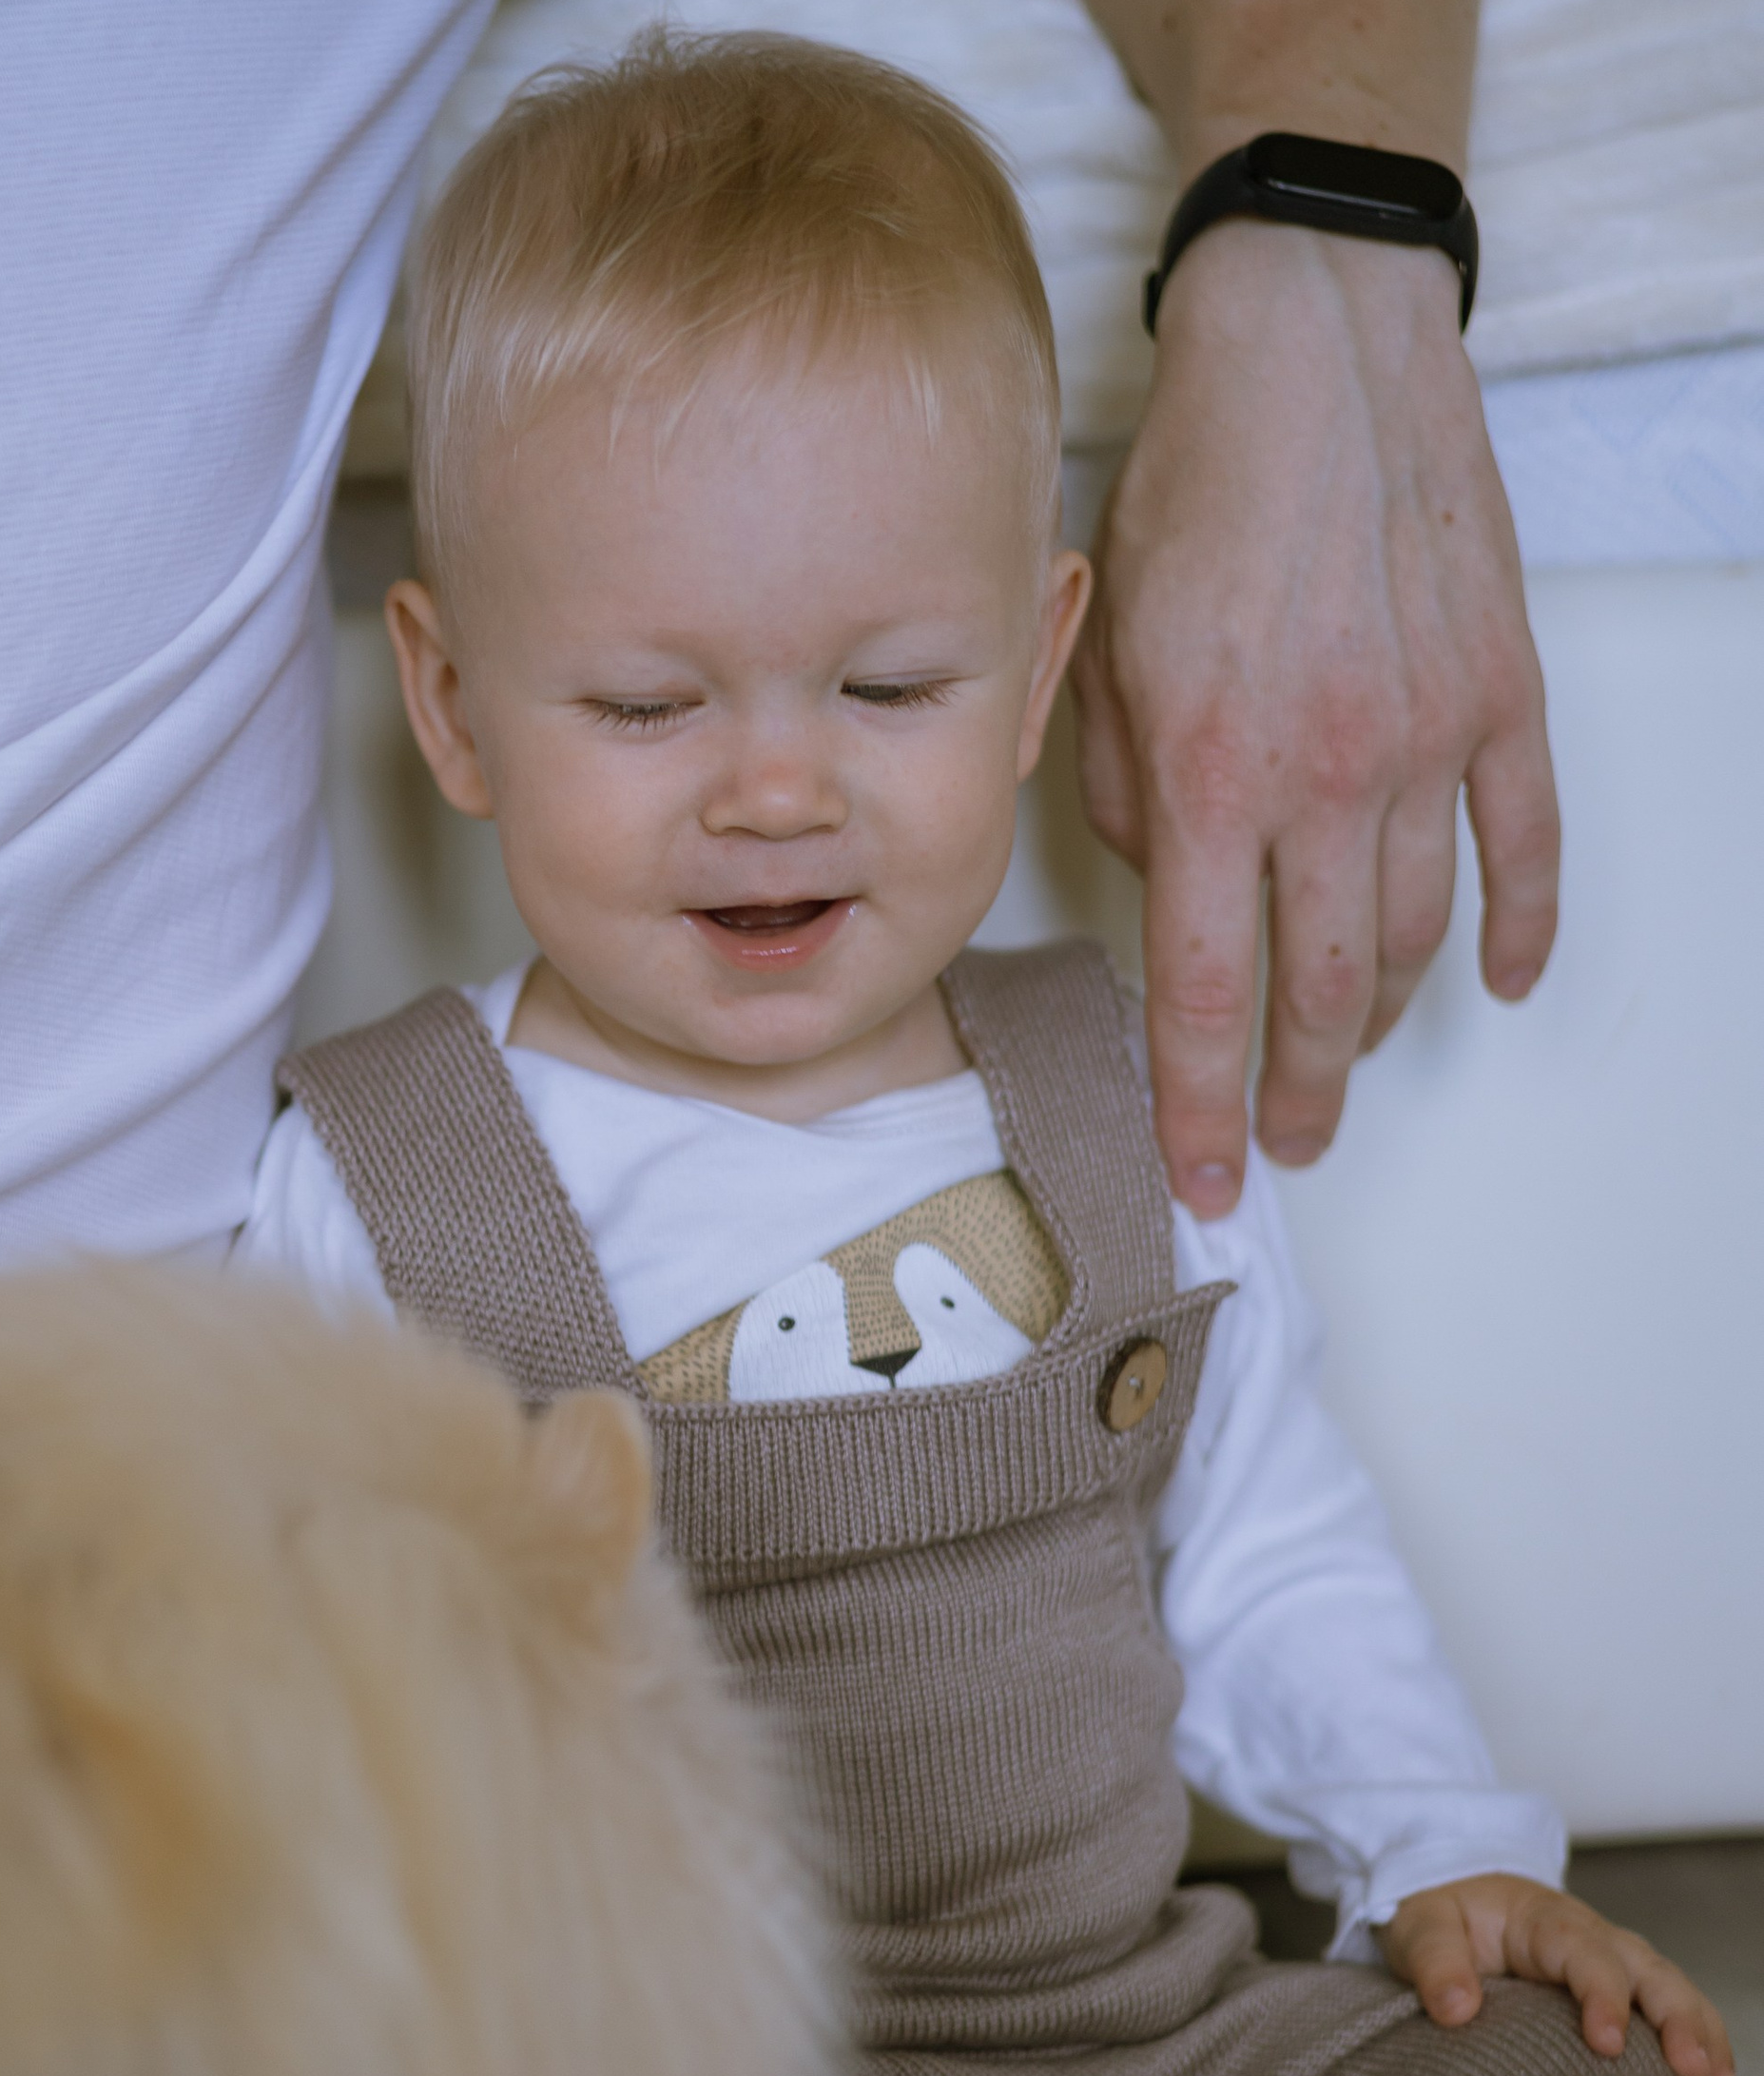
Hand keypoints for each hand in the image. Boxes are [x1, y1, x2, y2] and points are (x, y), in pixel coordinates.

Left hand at [1071, 222, 1560, 1215]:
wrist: (1315, 346)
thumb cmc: (1192, 487)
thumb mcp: (1103, 648)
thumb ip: (1124, 793)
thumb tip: (1162, 881)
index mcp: (1211, 774)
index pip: (1202, 988)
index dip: (1197, 1100)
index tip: (1198, 1173)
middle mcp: (1329, 775)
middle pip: (1322, 988)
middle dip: (1297, 1091)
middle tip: (1284, 1147)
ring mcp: (1432, 736)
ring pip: (1419, 931)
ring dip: (1381, 1016)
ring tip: (1344, 1058)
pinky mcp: (1503, 688)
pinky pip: (1527, 841)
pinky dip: (1523, 923)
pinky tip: (1504, 981)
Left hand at [1380, 1870, 1741, 2075]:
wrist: (1452, 1897)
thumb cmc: (1439, 1915)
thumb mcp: (1419, 1926)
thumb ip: (1434, 1962)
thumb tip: (1455, 2008)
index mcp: (1542, 1919)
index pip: (1584, 1953)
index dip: (1602, 1996)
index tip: (1606, 2044)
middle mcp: (1590, 1937)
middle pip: (1648, 1970)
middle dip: (1676, 2018)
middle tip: (1692, 2070)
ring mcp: (1612, 1962)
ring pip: (1672, 1988)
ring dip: (1702, 2033)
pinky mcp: (1620, 1988)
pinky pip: (1670, 2008)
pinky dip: (1701, 2039)